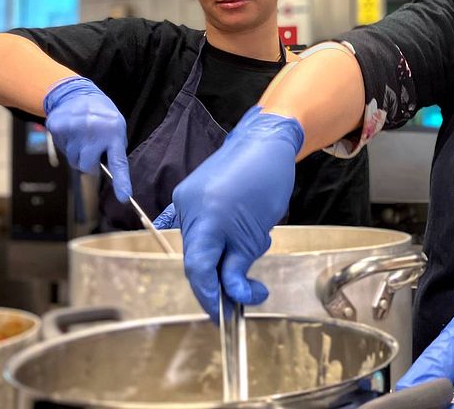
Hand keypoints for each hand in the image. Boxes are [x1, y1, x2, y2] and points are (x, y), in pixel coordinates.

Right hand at [44, 76, 131, 201]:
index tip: (124, 197)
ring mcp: (73, 128)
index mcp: (114, 132)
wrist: (77, 94)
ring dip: (77, 153)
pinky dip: (66, 145)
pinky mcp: (57, 127)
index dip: (121, 181)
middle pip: (87, 166)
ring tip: (82, 136)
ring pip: (73, 160)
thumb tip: (107, 174)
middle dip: (89, 163)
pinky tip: (71, 132)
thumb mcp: (116, 128)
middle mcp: (94, 130)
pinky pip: (62, 149)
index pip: (119, 162)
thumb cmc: (102, 116)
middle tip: (91, 147)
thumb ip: (113, 149)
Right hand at [153, 106, 303, 312]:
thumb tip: (231, 294)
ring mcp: (184, 199)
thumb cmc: (268, 183)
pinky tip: (228, 239)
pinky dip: (209, 240)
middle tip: (246, 291)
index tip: (222, 312)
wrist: (264, 142)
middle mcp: (189, 209)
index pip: (199, 269)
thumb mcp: (258, 232)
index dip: (208, 295)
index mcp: (208, 219)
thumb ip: (239, 264)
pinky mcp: (186, 194)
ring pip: (196, 244)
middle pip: (196, 258)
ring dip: (219, 256)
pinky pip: (193, 227)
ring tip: (250, 243)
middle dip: (218, 279)